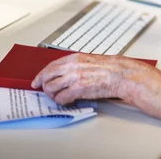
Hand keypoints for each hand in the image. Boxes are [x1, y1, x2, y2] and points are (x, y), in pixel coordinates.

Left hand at [31, 53, 160, 107]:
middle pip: (47, 77)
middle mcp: (72, 66)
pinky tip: (67, 101)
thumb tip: (67, 71)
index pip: (50, 66)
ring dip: (53, 95)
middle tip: (43, 91)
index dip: (41, 74)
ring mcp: (74, 78)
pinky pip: (61, 99)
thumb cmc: (112, 68)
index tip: (37, 80)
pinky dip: (62, 102)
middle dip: (43, 85)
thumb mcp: (91, 60)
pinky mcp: (78, 89)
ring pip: (51, 89)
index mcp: (75, 58)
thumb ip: (78, 64)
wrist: (122, 74)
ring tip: (60, 97)